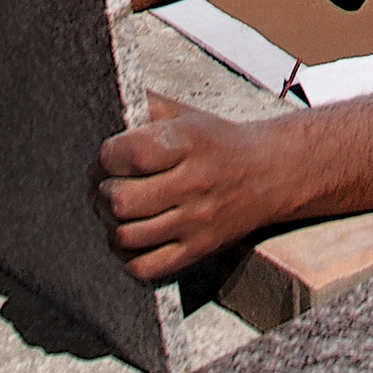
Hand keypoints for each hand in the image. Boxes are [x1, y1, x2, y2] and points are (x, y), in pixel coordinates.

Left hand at [98, 98, 308, 280]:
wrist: (270, 173)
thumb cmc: (218, 142)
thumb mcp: (185, 114)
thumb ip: (145, 106)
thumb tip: (104, 106)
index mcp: (190, 142)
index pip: (131, 154)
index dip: (106, 157)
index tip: (107, 156)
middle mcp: (194, 184)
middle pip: (122, 200)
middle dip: (102, 191)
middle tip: (104, 184)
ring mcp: (196, 223)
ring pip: (127, 236)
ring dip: (110, 223)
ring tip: (114, 210)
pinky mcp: (197, 251)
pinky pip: (145, 267)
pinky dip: (126, 254)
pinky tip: (131, 235)